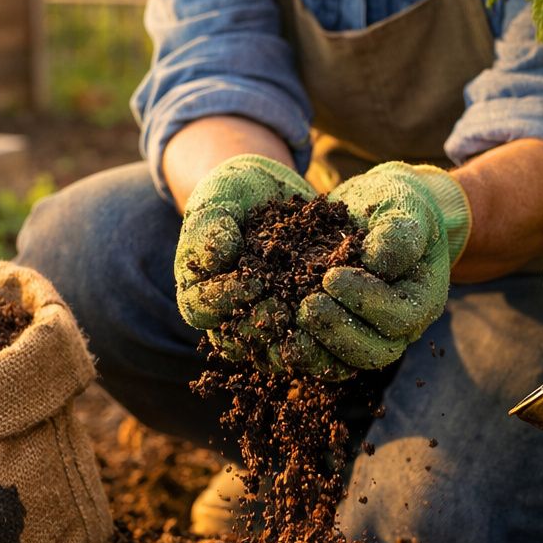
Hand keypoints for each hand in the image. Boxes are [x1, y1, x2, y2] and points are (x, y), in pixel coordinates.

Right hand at [174, 154, 352, 378]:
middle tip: (284, 307)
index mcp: (201, 291)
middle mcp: (231, 316)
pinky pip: (309, 344)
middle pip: (238, 341)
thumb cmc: (233, 195)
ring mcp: (267, 322)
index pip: (203, 309)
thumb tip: (219, 257)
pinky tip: (341, 320)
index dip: (225, 299)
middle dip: (260, 325)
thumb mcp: (216, 200)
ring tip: (313, 318)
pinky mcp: (300, 320)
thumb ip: (208, 228)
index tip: (252, 281)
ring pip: (274, 352)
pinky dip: (324, 339)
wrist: (269, 190)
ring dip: (293, 343)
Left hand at [297, 163, 470, 369]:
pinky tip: (274, 330)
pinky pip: (320, 354)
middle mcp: (398, 327)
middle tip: (308, 305)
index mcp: (421, 299)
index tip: (332, 277)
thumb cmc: (397, 203)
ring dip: (315, 349)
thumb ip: (399, 231)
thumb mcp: (405, 205)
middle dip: (338, 331)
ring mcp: (367, 333)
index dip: (366, 302)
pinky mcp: (337, 331)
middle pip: (374, 352)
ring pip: (344, 362)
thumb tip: (377, 261)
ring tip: (289, 322)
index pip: (399, 317)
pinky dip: (298, 347)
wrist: (376, 207)